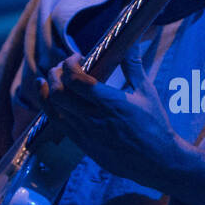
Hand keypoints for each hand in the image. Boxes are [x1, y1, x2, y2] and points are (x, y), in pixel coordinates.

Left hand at [36, 45, 194, 191]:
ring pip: (53, 109)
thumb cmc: (155, 125)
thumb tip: (131, 43)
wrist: (157, 161)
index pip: (75, 80)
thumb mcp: (146, 92)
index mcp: (111, 103)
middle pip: (58, 93)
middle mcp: (94, 119)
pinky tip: (53, 100)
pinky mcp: (83, 144)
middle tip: (61, 67)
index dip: (69, 64)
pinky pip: (58, 124)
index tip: (77, 57)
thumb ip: (134, 66)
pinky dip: (51, 108)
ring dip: (47, 90)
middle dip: (55, 74)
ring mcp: (86, 133)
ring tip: (50, 79)